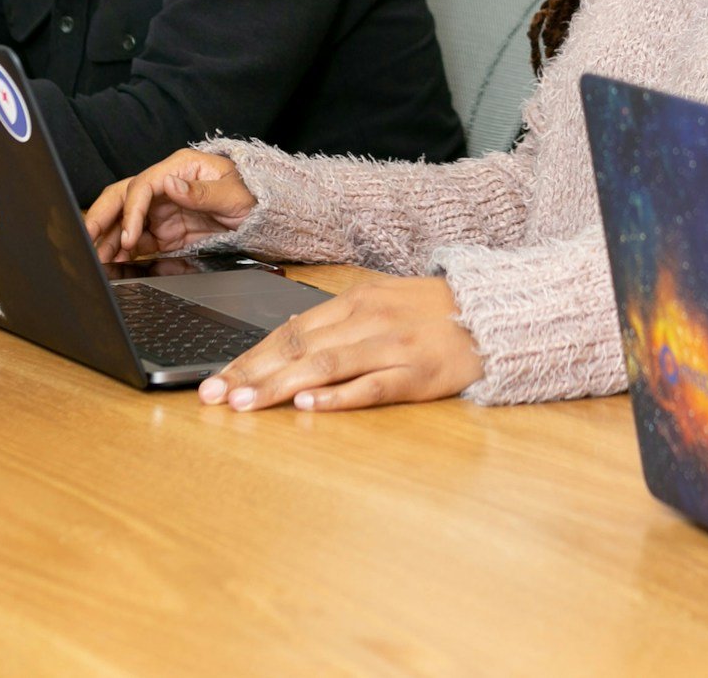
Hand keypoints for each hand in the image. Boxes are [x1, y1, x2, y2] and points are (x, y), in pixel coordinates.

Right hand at [85, 150, 257, 260]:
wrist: (263, 213)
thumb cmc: (250, 193)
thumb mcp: (232, 192)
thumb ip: (200, 191)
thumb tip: (169, 185)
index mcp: (177, 169)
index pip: (143, 187)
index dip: (132, 212)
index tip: (131, 238)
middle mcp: (164, 187)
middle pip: (123, 198)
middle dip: (101, 217)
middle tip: (86, 238)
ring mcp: (162, 210)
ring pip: (126, 221)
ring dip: (110, 238)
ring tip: (98, 258)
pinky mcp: (166, 231)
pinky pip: (139, 239)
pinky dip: (125, 250)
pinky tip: (115, 262)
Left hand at [197, 276, 483, 412]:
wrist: (494, 312)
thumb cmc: (432, 313)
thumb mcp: (380, 304)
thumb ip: (336, 324)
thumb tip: (286, 345)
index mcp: (354, 301)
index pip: (289, 331)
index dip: (249, 357)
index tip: (215, 380)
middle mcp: (368, 320)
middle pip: (299, 348)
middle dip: (251, 374)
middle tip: (214, 396)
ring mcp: (392, 347)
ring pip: (326, 365)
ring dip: (281, 386)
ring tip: (246, 404)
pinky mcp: (418, 373)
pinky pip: (372, 385)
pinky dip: (339, 396)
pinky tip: (311, 406)